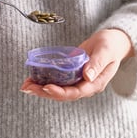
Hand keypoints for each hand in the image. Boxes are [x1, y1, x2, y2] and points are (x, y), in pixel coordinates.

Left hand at [20, 29, 134, 100]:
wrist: (111, 43)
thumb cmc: (110, 45)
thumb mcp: (106, 51)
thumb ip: (98, 63)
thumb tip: (86, 76)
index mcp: (95, 84)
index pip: (76, 92)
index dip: (60, 92)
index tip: (46, 87)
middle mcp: (85, 86)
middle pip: (63, 94)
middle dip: (44, 92)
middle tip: (28, 87)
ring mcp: (77, 82)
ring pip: (58, 90)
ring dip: (41, 89)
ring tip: (25, 85)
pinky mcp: (71, 76)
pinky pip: (56, 81)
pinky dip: (44, 81)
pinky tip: (31, 79)